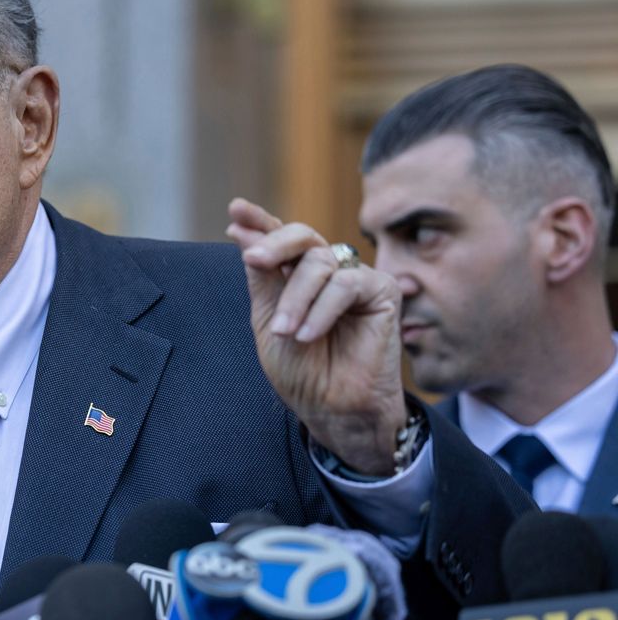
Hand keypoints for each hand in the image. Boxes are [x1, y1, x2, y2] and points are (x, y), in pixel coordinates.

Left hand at [226, 198, 406, 474]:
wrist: (332, 410)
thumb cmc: (301, 372)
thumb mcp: (268, 320)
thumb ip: (261, 278)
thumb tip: (241, 233)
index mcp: (297, 277)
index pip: (280, 241)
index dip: (259, 222)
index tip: (235, 210)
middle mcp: (327, 272)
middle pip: (302, 236)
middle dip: (274, 243)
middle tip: (253, 260)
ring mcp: (355, 278)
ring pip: (319, 263)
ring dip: (296, 299)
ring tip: (286, 333)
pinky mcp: (383, 291)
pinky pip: (346, 284)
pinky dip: (322, 310)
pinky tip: (308, 335)